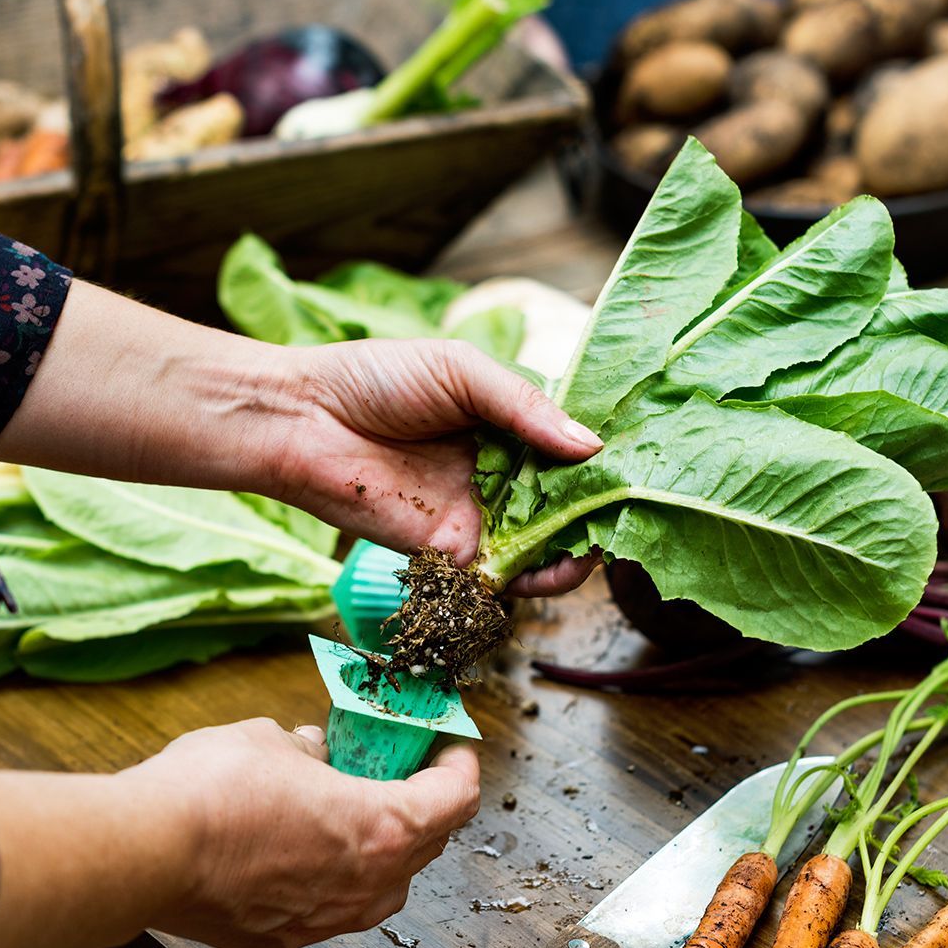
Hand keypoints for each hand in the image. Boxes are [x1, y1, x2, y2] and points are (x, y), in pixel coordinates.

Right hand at [122, 717, 479, 947]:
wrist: (148, 854)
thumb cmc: (211, 794)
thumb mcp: (269, 740)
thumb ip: (306, 749)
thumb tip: (311, 752)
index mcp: (381, 828)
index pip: (456, 799)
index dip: (459, 764)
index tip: (448, 746)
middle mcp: (367, 886)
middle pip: (427, 844)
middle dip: (421, 802)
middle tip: (398, 769)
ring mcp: (328, 920)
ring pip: (383, 884)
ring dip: (380, 846)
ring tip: (349, 808)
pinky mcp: (286, 938)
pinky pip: (332, 904)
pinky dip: (332, 874)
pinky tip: (299, 845)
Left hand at [264, 340, 602, 596]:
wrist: (304, 422)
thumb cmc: (375, 379)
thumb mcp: (461, 370)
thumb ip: (525, 406)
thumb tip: (591, 446)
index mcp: (506, 423)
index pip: (571, 445)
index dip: (606, 456)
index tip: (642, 461)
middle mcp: (500, 472)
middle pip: (569, 499)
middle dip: (602, 506)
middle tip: (633, 506)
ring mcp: (479, 514)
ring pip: (547, 542)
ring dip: (579, 544)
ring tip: (600, 537)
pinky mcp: (453, 553)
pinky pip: (507, 574)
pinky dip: (539, 576)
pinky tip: (559, 564)